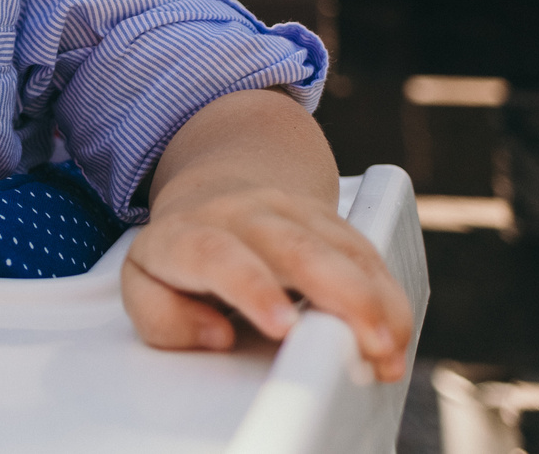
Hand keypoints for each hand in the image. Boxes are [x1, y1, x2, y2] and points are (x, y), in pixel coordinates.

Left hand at [122, 182, 413, 379]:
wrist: (217, 188)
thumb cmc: (180, 254)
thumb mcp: (143, 283)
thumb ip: (162, 317)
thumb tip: (218, 335)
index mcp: (191, 234)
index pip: (218, 254)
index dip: (251, 287)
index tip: (282, 326)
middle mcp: (246, 216)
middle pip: (297, 246)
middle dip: (340, 295)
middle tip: (367, 344)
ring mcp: (295, 214)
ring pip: (342, 248)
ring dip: (375, 301)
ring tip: (388, 350)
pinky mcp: (332, 223)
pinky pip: (367, 254)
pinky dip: (387, 296)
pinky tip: (395, 333)